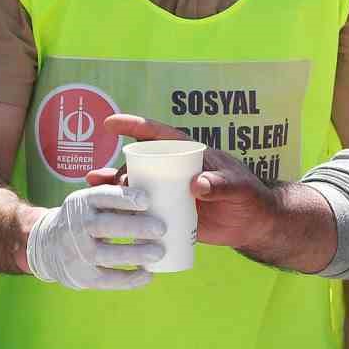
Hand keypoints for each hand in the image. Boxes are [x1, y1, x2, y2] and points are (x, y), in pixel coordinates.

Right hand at [25, 185, 164, 290]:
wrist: (48, 245)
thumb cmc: (84, 218)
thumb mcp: (91, 199)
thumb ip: (115, 189)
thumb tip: (140, 182)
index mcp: (82, 202)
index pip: (102, 196)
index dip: (124, 198)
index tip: (147, 200)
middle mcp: (77, 225)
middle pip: (104, 225)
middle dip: (134, 227)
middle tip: (161, 228)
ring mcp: (77, 252)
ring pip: (105, 254)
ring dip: (134, 254)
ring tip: (158, 253)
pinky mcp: (82, 276)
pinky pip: (106, 279)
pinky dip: (128, 279)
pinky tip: (147, 275)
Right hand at [100, 114, 274, 250]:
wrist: (253, 224)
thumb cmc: (249, 196)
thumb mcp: (238, 188)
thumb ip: (221, 184)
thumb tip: (197, 185)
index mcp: (189, 154)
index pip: (159, 135)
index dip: (135, 126)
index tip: (110, 123)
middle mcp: (174, 170)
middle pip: (141, 165)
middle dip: (120, 169)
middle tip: (109, 182)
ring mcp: (170, 191)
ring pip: (137, 187)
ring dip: (114, 190)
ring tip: (95, 195)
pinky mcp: (168, 213)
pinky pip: (143, 210)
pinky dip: (124, 212)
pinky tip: (106, 218)